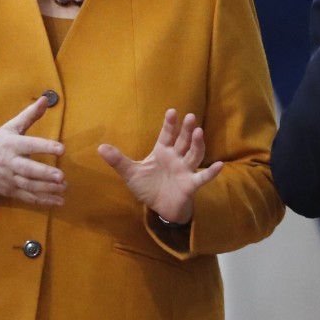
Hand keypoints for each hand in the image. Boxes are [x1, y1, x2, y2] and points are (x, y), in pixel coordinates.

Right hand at [0, 96, 65, 205]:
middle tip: (61, 176)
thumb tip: (47, 98)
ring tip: (64, 187)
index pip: (30, 145)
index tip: (62, 149)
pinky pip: (27, 198)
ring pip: (29, 186)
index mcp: (11, 145)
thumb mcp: (9, 127)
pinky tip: (58, 202)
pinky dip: (43, 201)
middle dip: (44, 174)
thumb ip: (29, 115)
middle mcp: (10, 163)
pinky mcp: (10, 191)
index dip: (45, 146)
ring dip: (47, 189)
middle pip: (28, 170)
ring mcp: (10, 179)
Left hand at [97, 109, 222, 224]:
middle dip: (186, 129)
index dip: (170, 124)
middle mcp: (176, 158)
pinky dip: (211, 173)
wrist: (160, 207)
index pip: (167, 135)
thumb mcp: (131, 173)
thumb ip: (118, 160)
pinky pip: (202, 178)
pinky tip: (219, 166)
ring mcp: (185, 170)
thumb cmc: (149, 186)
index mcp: (162, 151)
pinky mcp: (191, 185)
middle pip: (183, 141)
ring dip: (197, 144)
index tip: (171, 112)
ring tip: (199, 132)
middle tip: (190, 117)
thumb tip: (100, 147)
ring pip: (194, 154)